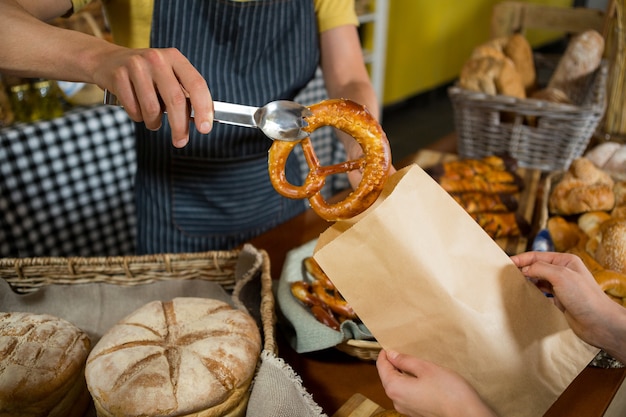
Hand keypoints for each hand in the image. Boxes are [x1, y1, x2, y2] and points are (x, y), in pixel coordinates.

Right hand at [91, 46, 212, 147]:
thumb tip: (201, 121)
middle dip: (180, 126)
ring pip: (152, 108)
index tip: (205, 128)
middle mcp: (157, 58)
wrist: (106, 61)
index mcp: (175, 58)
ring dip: (154, 123)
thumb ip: (184, 94)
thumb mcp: (167, 76)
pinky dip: (138, 117)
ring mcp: (136, 65)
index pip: (197, 84)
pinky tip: (137, 111)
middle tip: (180, 141)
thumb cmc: (146, 75)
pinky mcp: (118, 75)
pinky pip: (133, 109)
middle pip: (175, 99)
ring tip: (153, 121)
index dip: (204, 108)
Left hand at [376, 350, 496, 416]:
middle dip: (392, 364)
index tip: (389, 346)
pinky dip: (409, 384)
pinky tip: (420, 378)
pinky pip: (407, 395)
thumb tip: (392, 354)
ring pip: (398, 387)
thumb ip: (406, 361)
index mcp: (395, 388)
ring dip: (401, 374)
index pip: (381, 367)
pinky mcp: (417, 412)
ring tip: (412, 362)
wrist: (467, 415)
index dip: (385, 354)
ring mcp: (407, 409)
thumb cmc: (449, 392)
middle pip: (388, 378)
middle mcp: (397, 401)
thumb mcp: (426, 368)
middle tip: (401, 351)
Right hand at [511, 251, 625, 361]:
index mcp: (565, 261)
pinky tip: (524, 297)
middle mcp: (563, 273)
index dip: (521, 259)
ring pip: (538, 282)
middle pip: (536, 268)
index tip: (506, 263)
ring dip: (526, 283)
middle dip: (522, 270)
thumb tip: (524, 269)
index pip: (537, 256)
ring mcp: (561, 288)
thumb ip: (540, 269)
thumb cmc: (585, 297)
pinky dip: (532, 295)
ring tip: (513, 285)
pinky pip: (541, 295)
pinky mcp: (560, 302)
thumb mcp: (561, 276)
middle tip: (506, 275)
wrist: (599, 323)